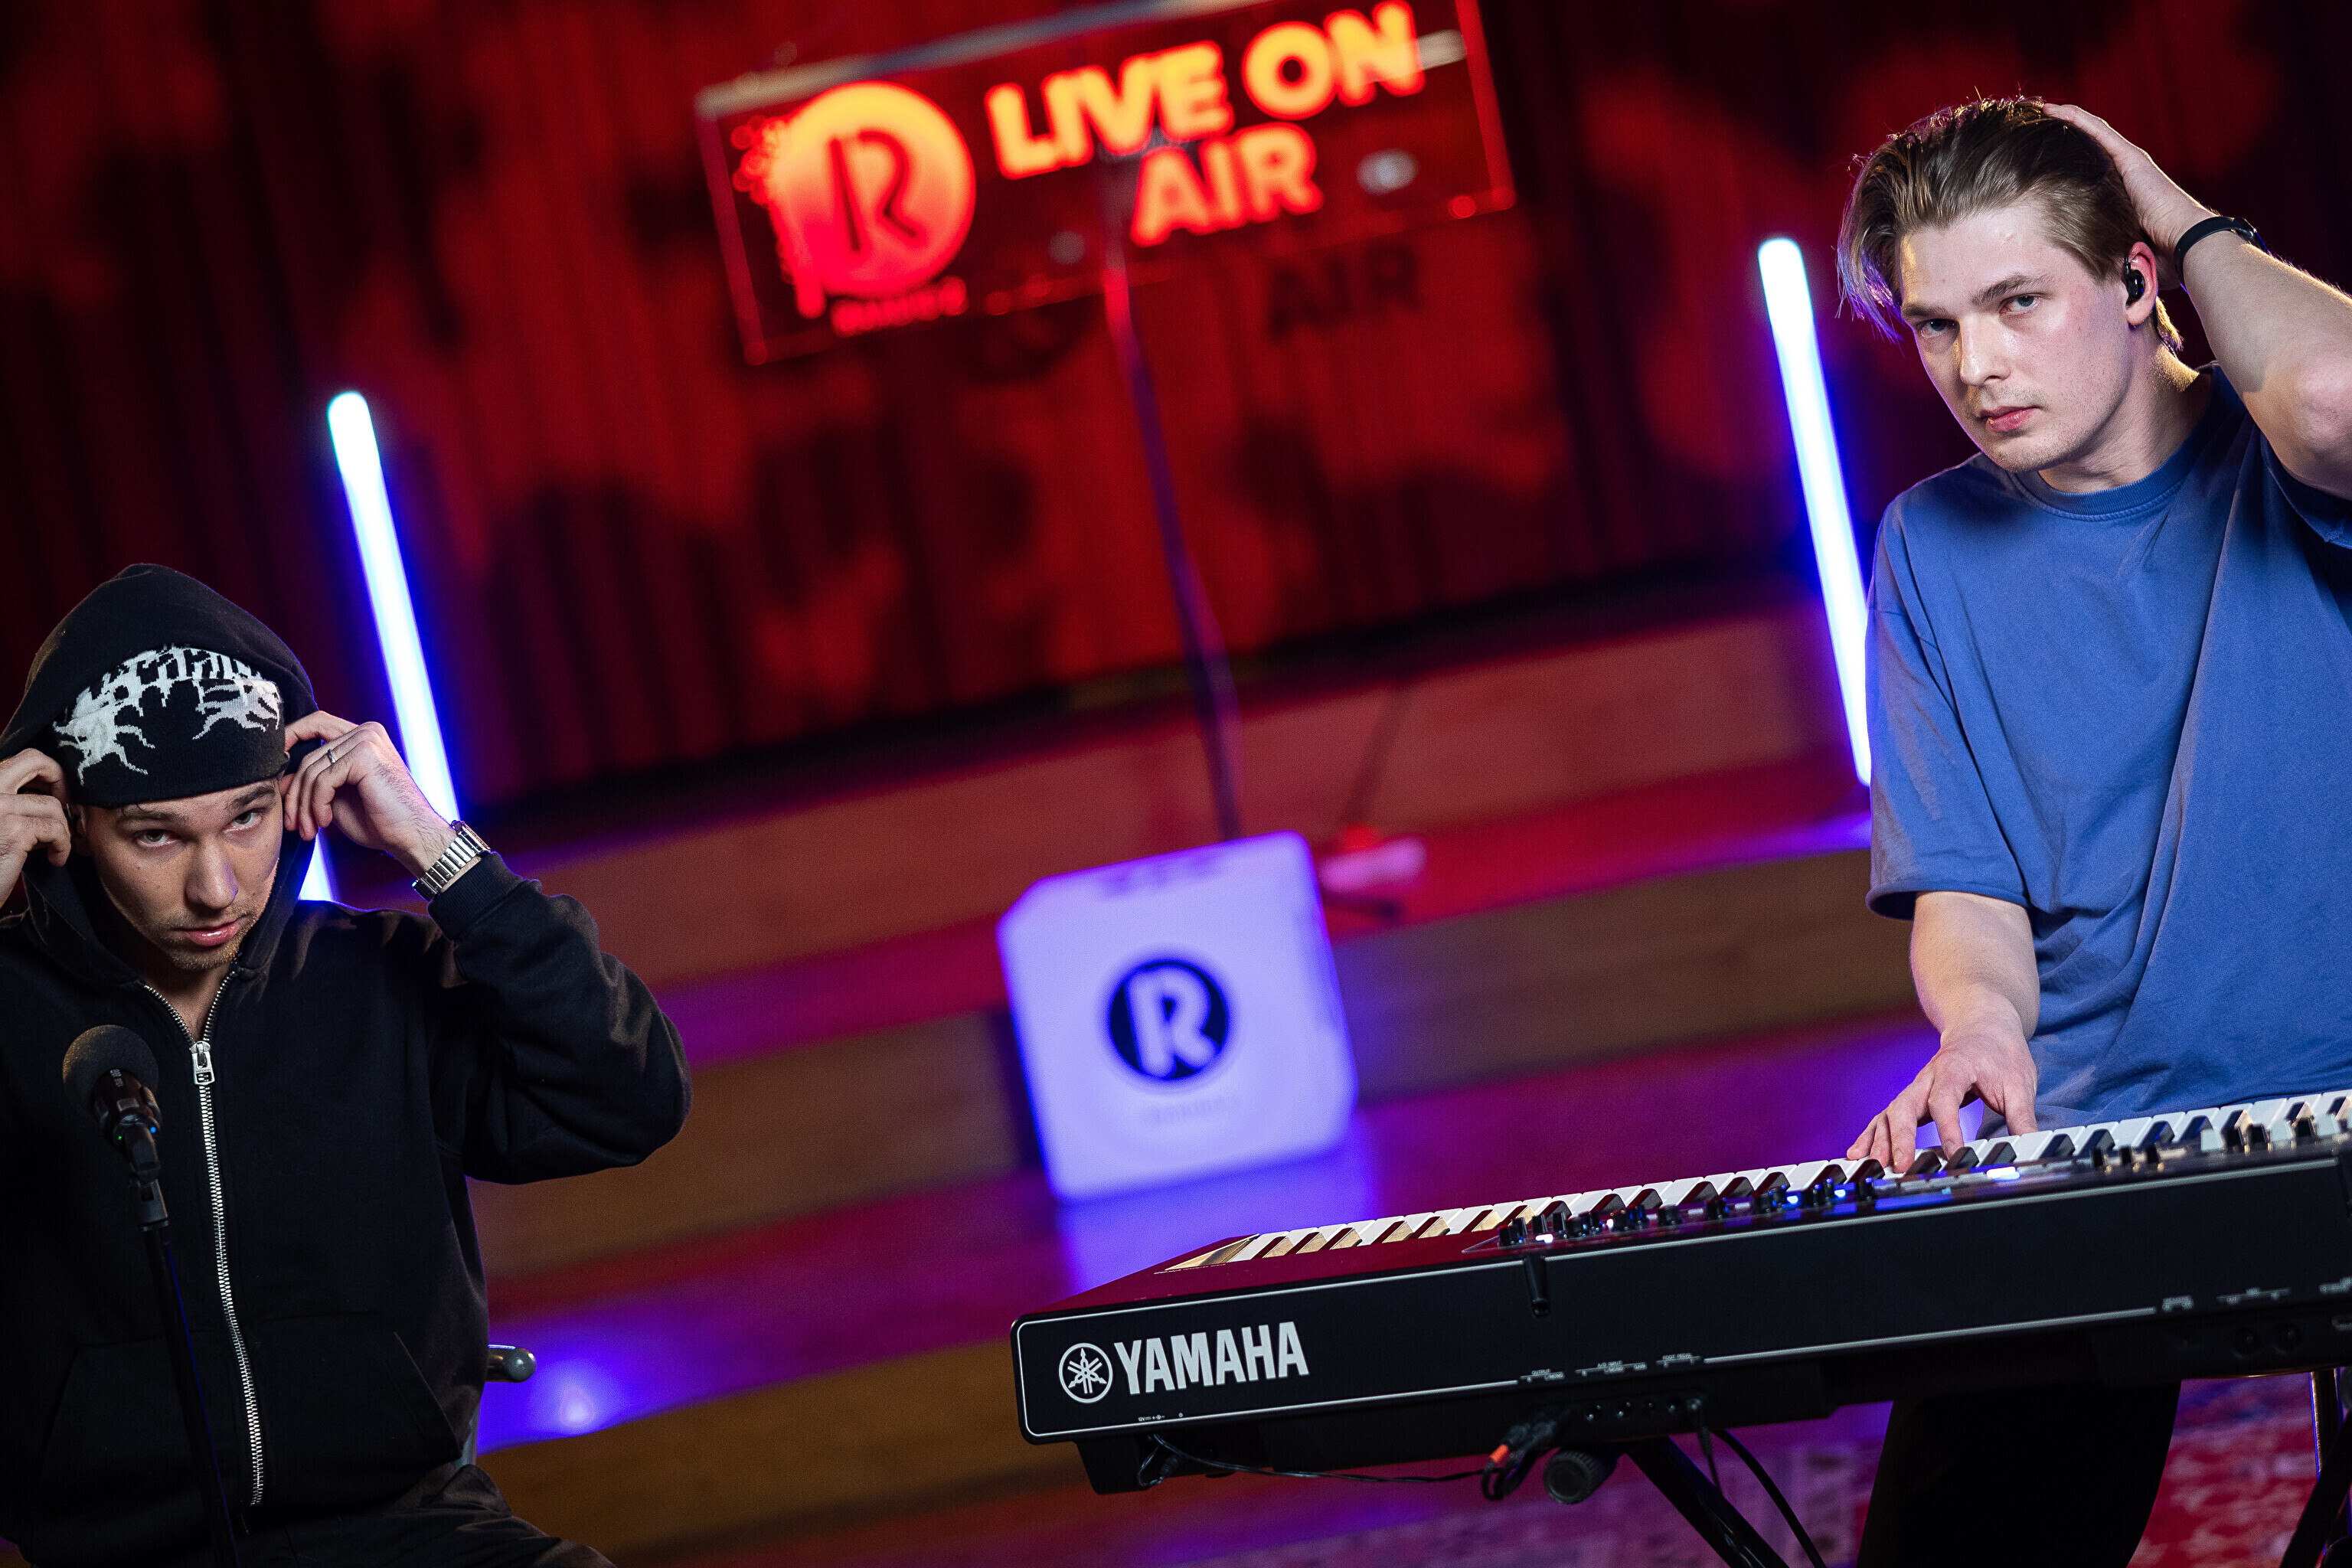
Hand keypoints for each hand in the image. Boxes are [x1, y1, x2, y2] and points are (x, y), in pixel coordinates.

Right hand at [0, 749, 70, 899]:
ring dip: (61, 828)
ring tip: (53, 846)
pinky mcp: (13, 830)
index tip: (53, 794)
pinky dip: (63, 846)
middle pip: (35, 760)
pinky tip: (55, 859)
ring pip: (51, 804)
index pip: (21, 758)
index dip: (46, 772)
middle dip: (60, 780)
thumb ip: (13, 801)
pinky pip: (55, 829)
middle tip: (64, 805)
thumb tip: (48, 790)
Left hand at [280, 712, 453, 878]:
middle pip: (307, 756)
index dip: (289, 739)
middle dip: (295, 795)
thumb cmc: (379, 820)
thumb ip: (312, 781)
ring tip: (309, 829)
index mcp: (361, 735)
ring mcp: (366, 740)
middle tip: (295, 825)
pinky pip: (322, 781)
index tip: (274, 771)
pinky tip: (326, 822)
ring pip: (311, 771)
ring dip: (304, 806)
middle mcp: (365, 731)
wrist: (410, 836)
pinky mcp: (364, 755)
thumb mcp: (336, 798)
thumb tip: (279, 777)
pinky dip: (317, 805)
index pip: (315, 724)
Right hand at [1847, 1021, 2038, 1174]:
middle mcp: (1927, 1078)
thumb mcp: (2020, 1084)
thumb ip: (2023, 1119)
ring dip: (1880, 1139)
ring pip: (1890, 1113)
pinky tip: (1858, 1153)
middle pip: (1904, 1106)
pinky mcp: (1912, 1097)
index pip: (1945, 1103)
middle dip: (1899, 1138)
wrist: (1982, 1022)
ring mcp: (1916, 1088)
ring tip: (1872, 1165)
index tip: (1954, 1157)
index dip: (1948, 1131)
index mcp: (1953, 1069)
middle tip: (1900, 1166)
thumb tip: (2032, 1150)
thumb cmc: (2000, 1051)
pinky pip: (1887, 1116)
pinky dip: (1872, 1134)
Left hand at [2042, 103, 2214, 281]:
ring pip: (2090, 135)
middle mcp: (2125, 178)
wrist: (2187, 248)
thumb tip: (2070, 280)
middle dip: (2059, 141)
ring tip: (2035, 112)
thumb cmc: (2158, 261)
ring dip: (2064, 123)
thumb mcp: (2116, 256)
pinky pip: (2098, 131)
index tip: (2031, 165)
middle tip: (2028, 132)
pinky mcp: (2131, 159)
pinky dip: (2076, 119)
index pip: (2084, 178)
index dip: (2060, 168)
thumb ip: (2097, 256)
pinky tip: (2053, 109)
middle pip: (2085, 152)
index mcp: (2120, 200)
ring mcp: (2130, 165)